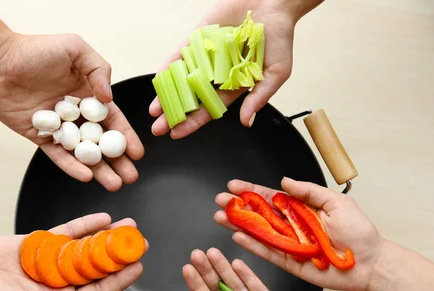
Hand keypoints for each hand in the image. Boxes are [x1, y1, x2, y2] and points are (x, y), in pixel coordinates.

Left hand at [0, 33, 144, 191]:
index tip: (138, 153)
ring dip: (100, 170)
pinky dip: (72, 167)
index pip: (113, 120)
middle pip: (102, 142)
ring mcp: (58, 128)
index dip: (126, 137)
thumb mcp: (75, 50)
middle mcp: (76, 114)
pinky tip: (86, 176)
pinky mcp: (40, 137)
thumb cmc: (35, 50)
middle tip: (131, 177)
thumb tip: (109, 98)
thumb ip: (98, 70)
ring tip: (115, 184)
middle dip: (118, 161)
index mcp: (88, 94)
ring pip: (83, 153)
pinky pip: (58, 155)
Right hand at [0, 213, 144, 290]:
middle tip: (139, 242)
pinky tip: (103, 218)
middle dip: (119, 255)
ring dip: (108, 237)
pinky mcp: (41, 243)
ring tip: (128, 226)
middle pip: (98, 267)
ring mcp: (52, 261)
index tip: (137, 265)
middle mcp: (61, 283)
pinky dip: (86, 225)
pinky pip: (69, 232)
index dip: (120, 279)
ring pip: (87, 247)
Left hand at [150, 0, 298, 138]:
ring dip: (166, 95)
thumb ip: (259, 97)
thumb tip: (246, 122)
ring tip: (154, 111)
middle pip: (191, 98)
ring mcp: (204, 57)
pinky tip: (158, 80)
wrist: (274, 3)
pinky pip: (179, 55)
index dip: (193, 122)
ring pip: (180, 80)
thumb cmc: (279, 39)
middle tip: (159, 128)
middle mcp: (215, 74)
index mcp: (233, 87)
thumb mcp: (276, 73)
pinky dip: (167, 68)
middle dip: (174, 114)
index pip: (209, 109)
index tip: (178, 134)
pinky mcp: (197, 39)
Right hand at [215, 177, 384, 290]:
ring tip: (220, 217)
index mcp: (301, 209)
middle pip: (258, 214)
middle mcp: (291, 226)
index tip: (234, 185)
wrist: (370, 263)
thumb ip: (308, 191)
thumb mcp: (336, 201)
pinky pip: (267, 252)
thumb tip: (285, 181)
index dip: (251, 191)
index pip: (270, 198)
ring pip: (258, 233)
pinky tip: (237, 237)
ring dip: (238, 225)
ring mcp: (289, 244)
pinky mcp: (290, 263)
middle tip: (219, 201)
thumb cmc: (359, 232)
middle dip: (238, 207)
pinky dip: (252, 245)